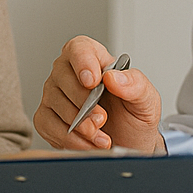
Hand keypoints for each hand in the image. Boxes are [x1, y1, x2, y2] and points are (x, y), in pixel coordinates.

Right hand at [34, 36, 164, 151]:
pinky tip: (88, 143)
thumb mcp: (146, 98)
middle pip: (62, 77)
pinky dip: (70, 139)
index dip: (83, 62)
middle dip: (83, 103)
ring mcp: (55, 95)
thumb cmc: (133, 116)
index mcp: (94, 58)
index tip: (93, 82)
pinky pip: (48, 125)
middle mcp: (69, 73)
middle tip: (103, 119)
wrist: (128, 143)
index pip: (79, 48)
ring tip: (101, 136)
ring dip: (79, 124)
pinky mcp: (46, 118)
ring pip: (54, 103)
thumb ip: (135, 84)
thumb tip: (112, 77)